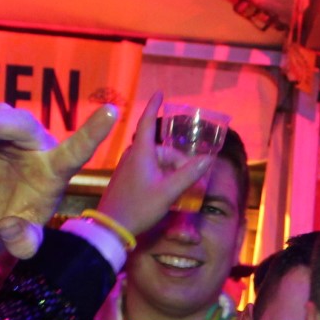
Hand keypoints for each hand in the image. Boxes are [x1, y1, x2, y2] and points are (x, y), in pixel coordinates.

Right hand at [0, 103, 127, 258]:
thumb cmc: (19, 218)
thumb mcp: (22, 237)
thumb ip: (23, 241)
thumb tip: (12, 230)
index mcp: (54, 167)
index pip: (78, 150)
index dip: (94, 131)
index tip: (115, 112)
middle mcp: (32, 141)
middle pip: (11, 122)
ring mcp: (3, 131)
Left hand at [95, 92, 214, 238]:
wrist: (112, 227)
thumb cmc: (139, 207)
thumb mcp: (168, 192)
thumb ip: (189, 175)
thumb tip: (208, 159)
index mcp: (141, 153)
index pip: (148, 122)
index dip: (154, 106)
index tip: (160, 93)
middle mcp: (133, 156)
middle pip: (161, 149)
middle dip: (177, 161)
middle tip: (191, 182)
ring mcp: (129, 167)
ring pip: (156, 162)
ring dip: (171, 172)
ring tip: (180, 192)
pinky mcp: (127, 179)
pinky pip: (149, 170)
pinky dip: (162, 177)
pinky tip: (167, 193)